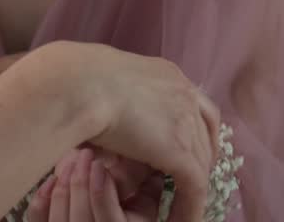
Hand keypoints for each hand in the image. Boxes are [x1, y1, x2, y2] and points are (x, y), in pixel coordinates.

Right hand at [41, 42, 220, 221]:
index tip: (189, 146)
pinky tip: (180, 220)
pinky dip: (189, 207)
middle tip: (189, 178)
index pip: (196, 106)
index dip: (196, 130)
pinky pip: (195, 187)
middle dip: (201, 158)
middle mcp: (184, 93)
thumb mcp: (109, 90)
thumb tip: (115, 133)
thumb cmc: (78, 84)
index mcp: (168, 75)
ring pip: (201, 163)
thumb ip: (121, 107)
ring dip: (192, 185)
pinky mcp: (180, 151)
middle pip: (206, 134)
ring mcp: (186, 121)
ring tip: (183, 205)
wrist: (77, 85)